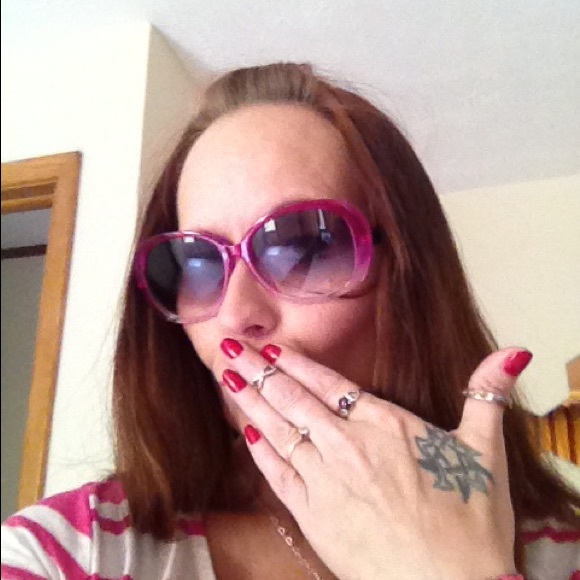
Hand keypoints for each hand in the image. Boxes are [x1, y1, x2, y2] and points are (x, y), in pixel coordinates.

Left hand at [220, 342, 531, 579]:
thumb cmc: (470, 523)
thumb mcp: (485, 452)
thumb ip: (487, 396)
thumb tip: (514, 353)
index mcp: (384, 424)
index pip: (327, 382)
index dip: (294, 362)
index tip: (268, 345)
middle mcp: (347, 446)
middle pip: (292, 399)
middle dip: (256, 370)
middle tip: (228, 347)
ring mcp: (326, 480)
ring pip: (278, 431)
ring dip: (249, 402)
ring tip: (225, 377)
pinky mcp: (314, 516)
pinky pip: (279, 475)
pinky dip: (260, 452)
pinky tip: (245, 433)